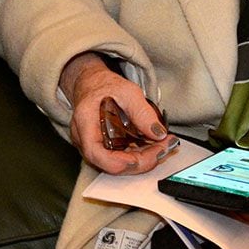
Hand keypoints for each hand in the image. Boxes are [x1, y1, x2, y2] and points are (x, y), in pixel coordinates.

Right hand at [60, 52, 176, 174]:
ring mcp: (94, 146)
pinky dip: (140, 155)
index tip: (141, 157)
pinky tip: (154, 146)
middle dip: (141, 160)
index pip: (95, 152)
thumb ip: (142, 111)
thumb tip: (158, 133)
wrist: (94, 84)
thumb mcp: (127, 91)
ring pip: (118, 164)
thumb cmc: (104, 86)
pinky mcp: (105, 149)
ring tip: (162, 145)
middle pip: (110, 163)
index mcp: (85, 122)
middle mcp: (85, 139)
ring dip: (143, 159)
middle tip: (163, 148)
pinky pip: (121, 158)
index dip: (118, 162)